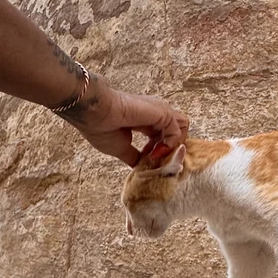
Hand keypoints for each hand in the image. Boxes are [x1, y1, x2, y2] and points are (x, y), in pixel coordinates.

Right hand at [67, 76, 189, 166]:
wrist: (94, 113)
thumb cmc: (101, 126)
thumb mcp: (121, 148)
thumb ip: (134, 156)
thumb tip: (141, 166)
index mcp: (146, 120)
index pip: (165, 135)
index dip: (161, 150)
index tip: (148, 161)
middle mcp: (156, 114)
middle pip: (177, 131)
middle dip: (171, 148)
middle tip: (156, 160)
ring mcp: (160, 111)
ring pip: (182, 128)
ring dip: (174, 146)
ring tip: (158, 156)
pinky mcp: (162, 112)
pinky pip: (178, 131)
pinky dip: (170, 145)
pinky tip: (156, 152)